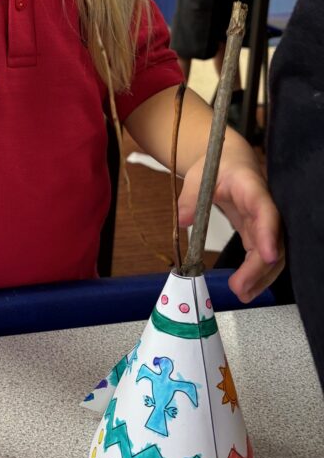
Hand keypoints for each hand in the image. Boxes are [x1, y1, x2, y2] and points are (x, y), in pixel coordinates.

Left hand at [177, 150, 283, 302]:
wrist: (228, 162)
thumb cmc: (216, 166)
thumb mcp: (198, 177)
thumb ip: (190, 198)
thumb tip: (183, 220)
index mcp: (251, 187)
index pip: (266, 211)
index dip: (268, 233)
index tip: (266, 255)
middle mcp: (264, 206)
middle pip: (273, 239)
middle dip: (259, 267)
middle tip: (239, 288)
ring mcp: (264, 221)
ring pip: (272, 252)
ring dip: (260, 277)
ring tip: (242, 295)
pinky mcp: (258, 232)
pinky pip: (262, 255)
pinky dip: (256, 273)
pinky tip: (245, 289)